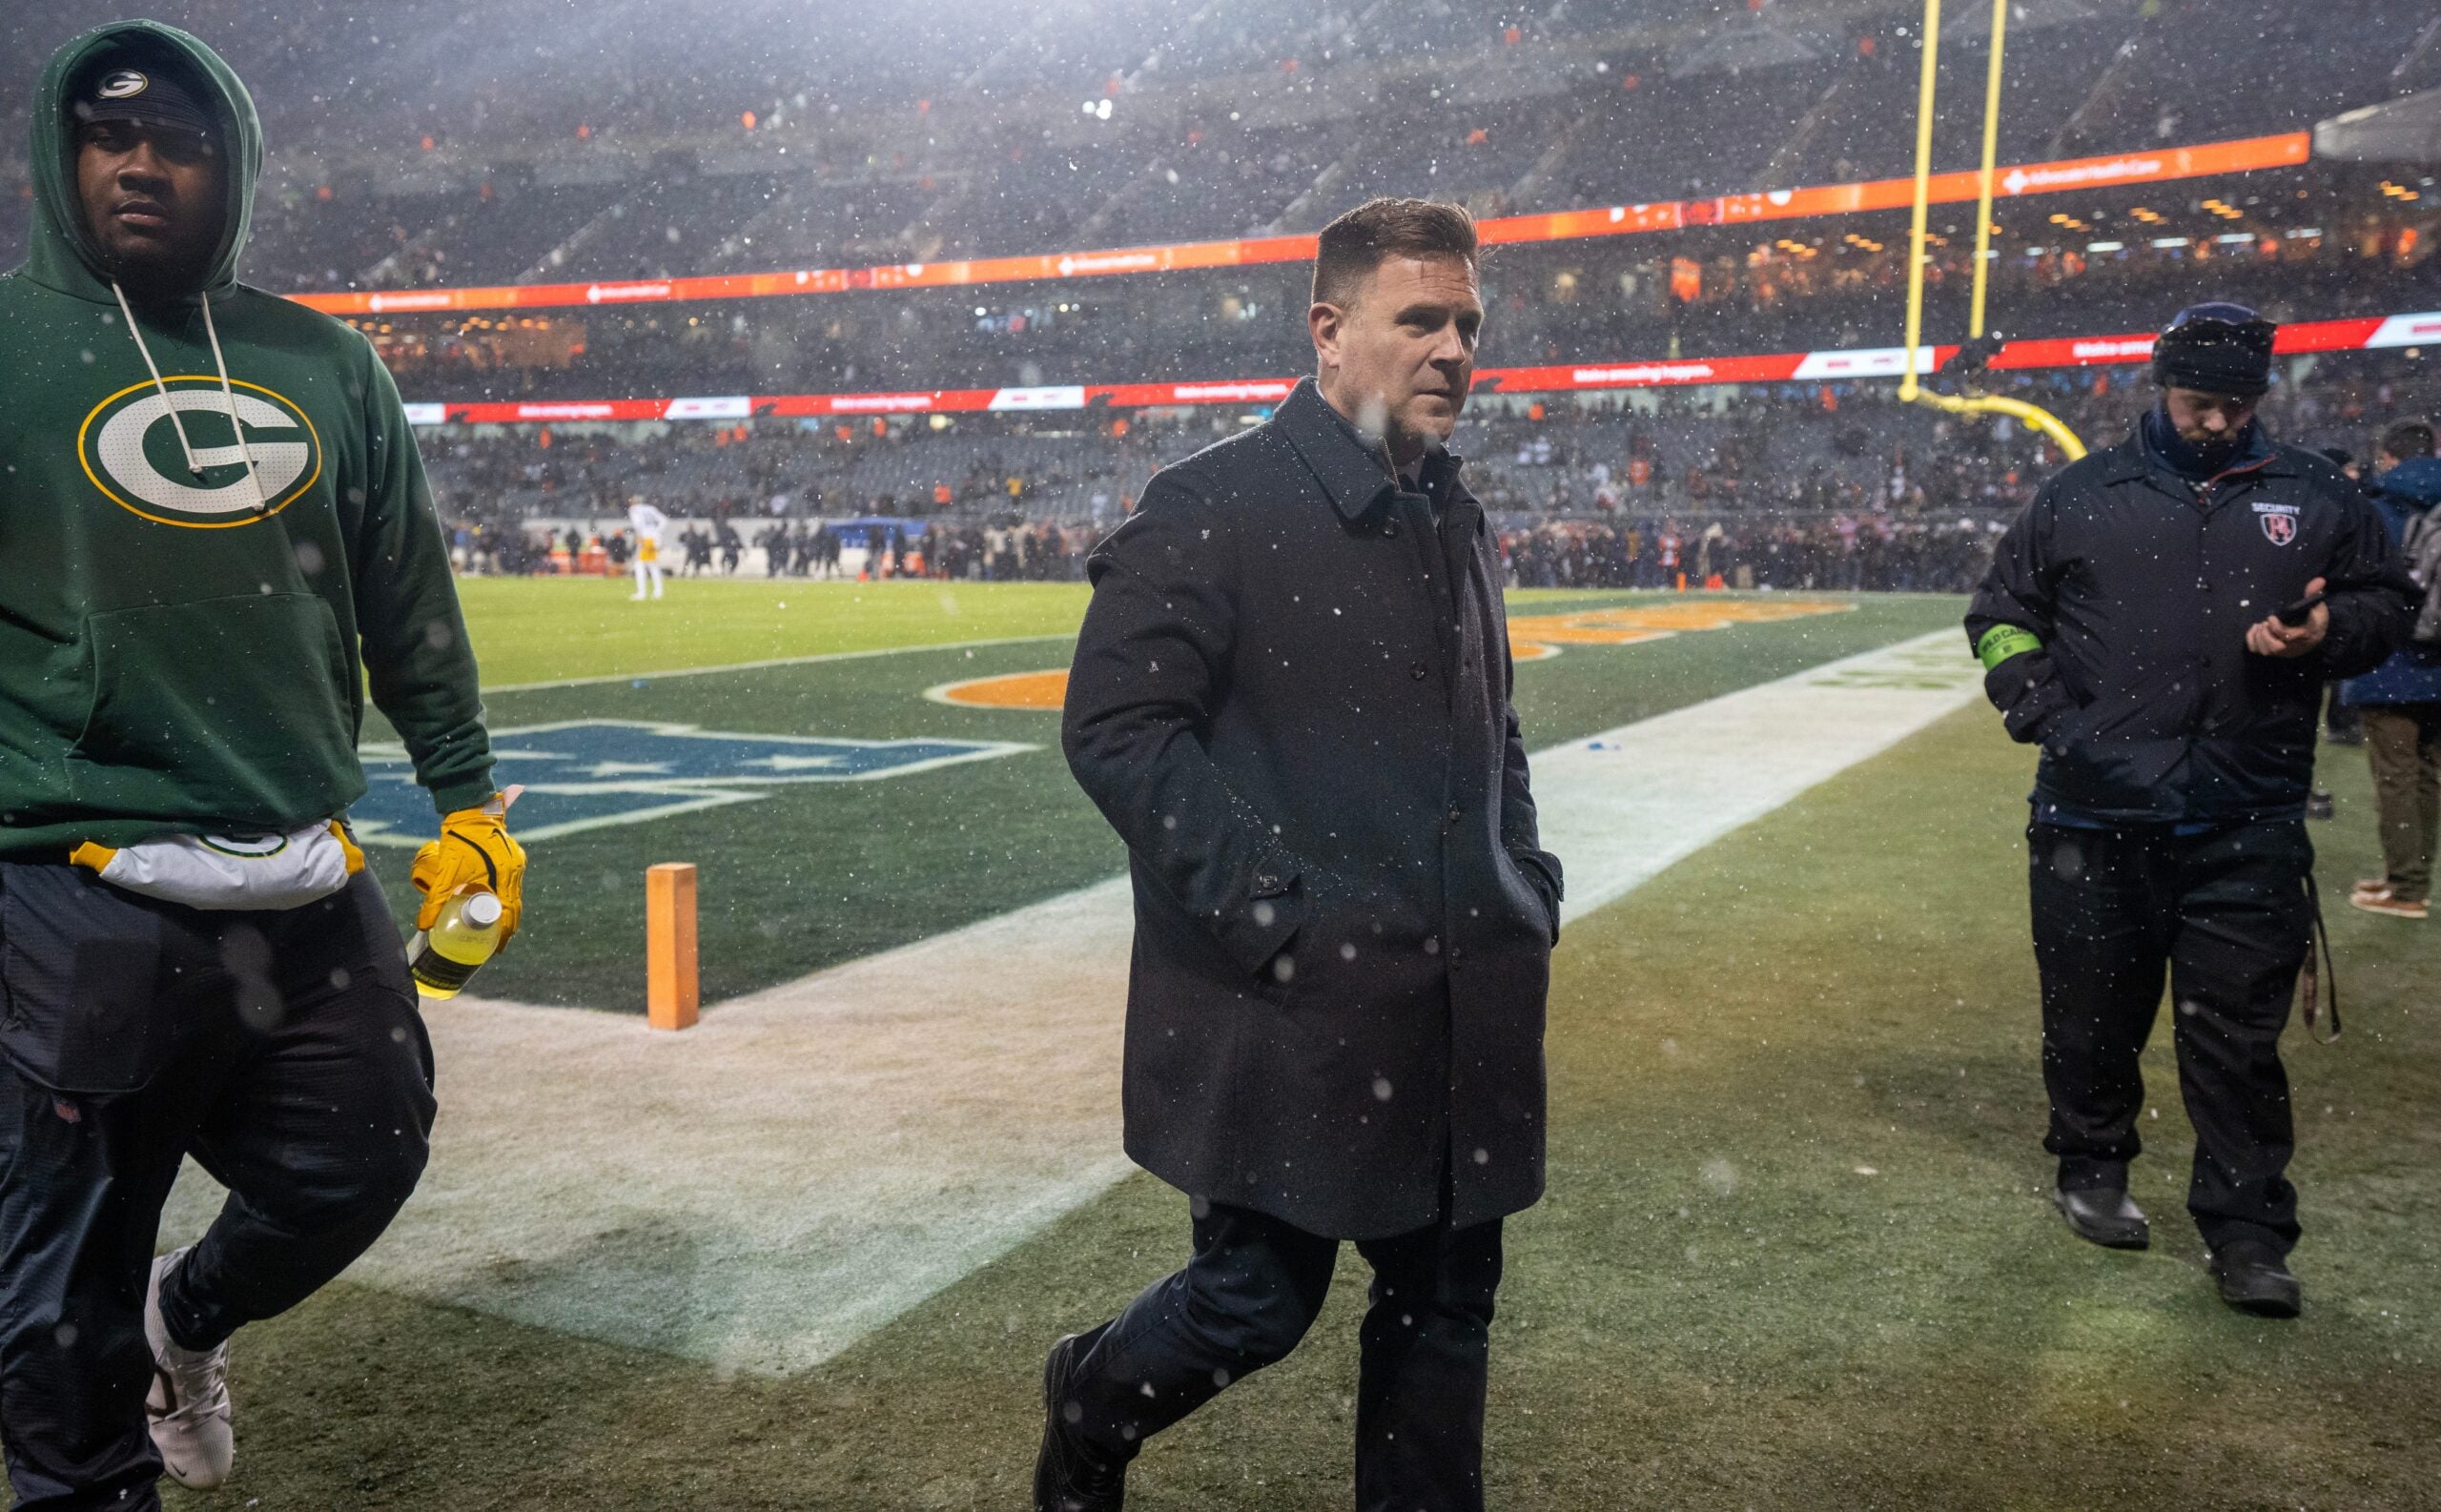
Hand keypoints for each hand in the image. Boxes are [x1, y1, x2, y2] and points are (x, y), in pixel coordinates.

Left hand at [410, 787, 527, 943]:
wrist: (470, 810)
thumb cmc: (459, 840)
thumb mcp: (446, 871)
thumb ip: (436, 899)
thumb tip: (424, 925)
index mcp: (504, 876)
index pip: (509, 912)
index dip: (504, 932)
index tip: (497, 948)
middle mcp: (515, 871)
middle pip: (514, 906)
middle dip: (506, 927)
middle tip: (495, 944)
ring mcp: (515, 863)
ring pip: (513, 895)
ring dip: (505, 912)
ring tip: (495, 928)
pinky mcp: (512, 857)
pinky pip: (511, 883)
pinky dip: (504, 897)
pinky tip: (495, 902)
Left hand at [2246, 577, 2327, 657]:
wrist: (2315, 635)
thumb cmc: (2315, 620)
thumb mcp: (2318, 606)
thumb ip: (2314, 594)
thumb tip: (2319, 580)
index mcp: (2304, 635)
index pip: (2288, 637)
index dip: (2277, 628)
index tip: (2271, 617)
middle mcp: (2292, 646)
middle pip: (2274, 649)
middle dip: (2266, 635)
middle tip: (2265, 623)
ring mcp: (2282, 651)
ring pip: (2266, 651)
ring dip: (2259, 637)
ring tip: (2261, 625)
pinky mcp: (2274, 651)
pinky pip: (2257, 651)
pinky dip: (2252, 641)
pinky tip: (2255, 629)